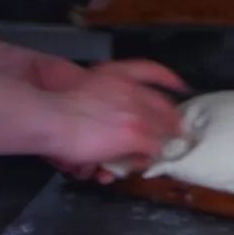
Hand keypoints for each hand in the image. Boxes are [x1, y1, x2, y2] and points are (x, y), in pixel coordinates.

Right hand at [40, 60, 185, 179]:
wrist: (53, 118)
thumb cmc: (58, 106)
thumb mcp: (83, 90)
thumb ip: (101, 96)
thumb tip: (106, 112)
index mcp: (117, 73)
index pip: (151, 70)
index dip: (167, 79)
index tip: (180, 85)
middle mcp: (131, 90)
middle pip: (162, 103)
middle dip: (172, 118)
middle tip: (177, 130)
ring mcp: (135, 113)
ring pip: (160, 128)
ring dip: (160, 141)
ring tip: (159, 152)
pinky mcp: (134, 136)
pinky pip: (151, 150)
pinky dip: (148, 158)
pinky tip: (144, 164)